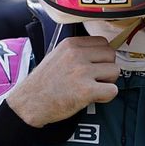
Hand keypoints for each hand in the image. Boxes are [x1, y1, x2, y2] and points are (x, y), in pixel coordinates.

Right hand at [5, 36, 119, 126]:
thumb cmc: (43, 83)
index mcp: (70, 44)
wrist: (29, 103)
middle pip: (111, 55)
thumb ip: (77, 51)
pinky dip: (106, 97)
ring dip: (107, 82)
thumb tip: (102, 53)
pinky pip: (112, 90)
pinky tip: (92, 98)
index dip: (101, 56)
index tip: (93, 66)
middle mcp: (77, 55)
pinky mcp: (86, 90)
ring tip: (91, 88)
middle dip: (106, 68)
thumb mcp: (56, 56)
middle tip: (94, 79)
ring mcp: (82, 72)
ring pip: (115, 71)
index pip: (103, 42)